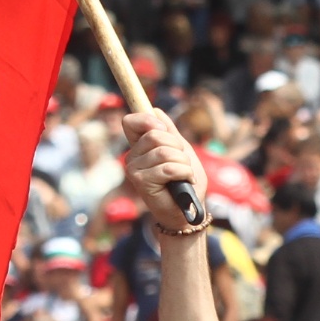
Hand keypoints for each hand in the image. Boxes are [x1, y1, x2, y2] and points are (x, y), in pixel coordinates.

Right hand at [120, 109, 204, 227]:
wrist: (188, 210)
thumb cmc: (184, 181)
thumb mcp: (181, 150)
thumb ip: (169, 132)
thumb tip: (156, 110)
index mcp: (139, 147)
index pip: (131, 121)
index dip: (149, 121)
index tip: (165, 131)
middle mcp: (132, 157)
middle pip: (155, 135)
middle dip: (178, 147)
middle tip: (182, 163)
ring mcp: (134, 170)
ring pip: (165, 151)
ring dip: (183, 163)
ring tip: (184, 174)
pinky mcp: (141, 182)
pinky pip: (169, 167)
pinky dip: (184, 173)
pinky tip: (184, 182)